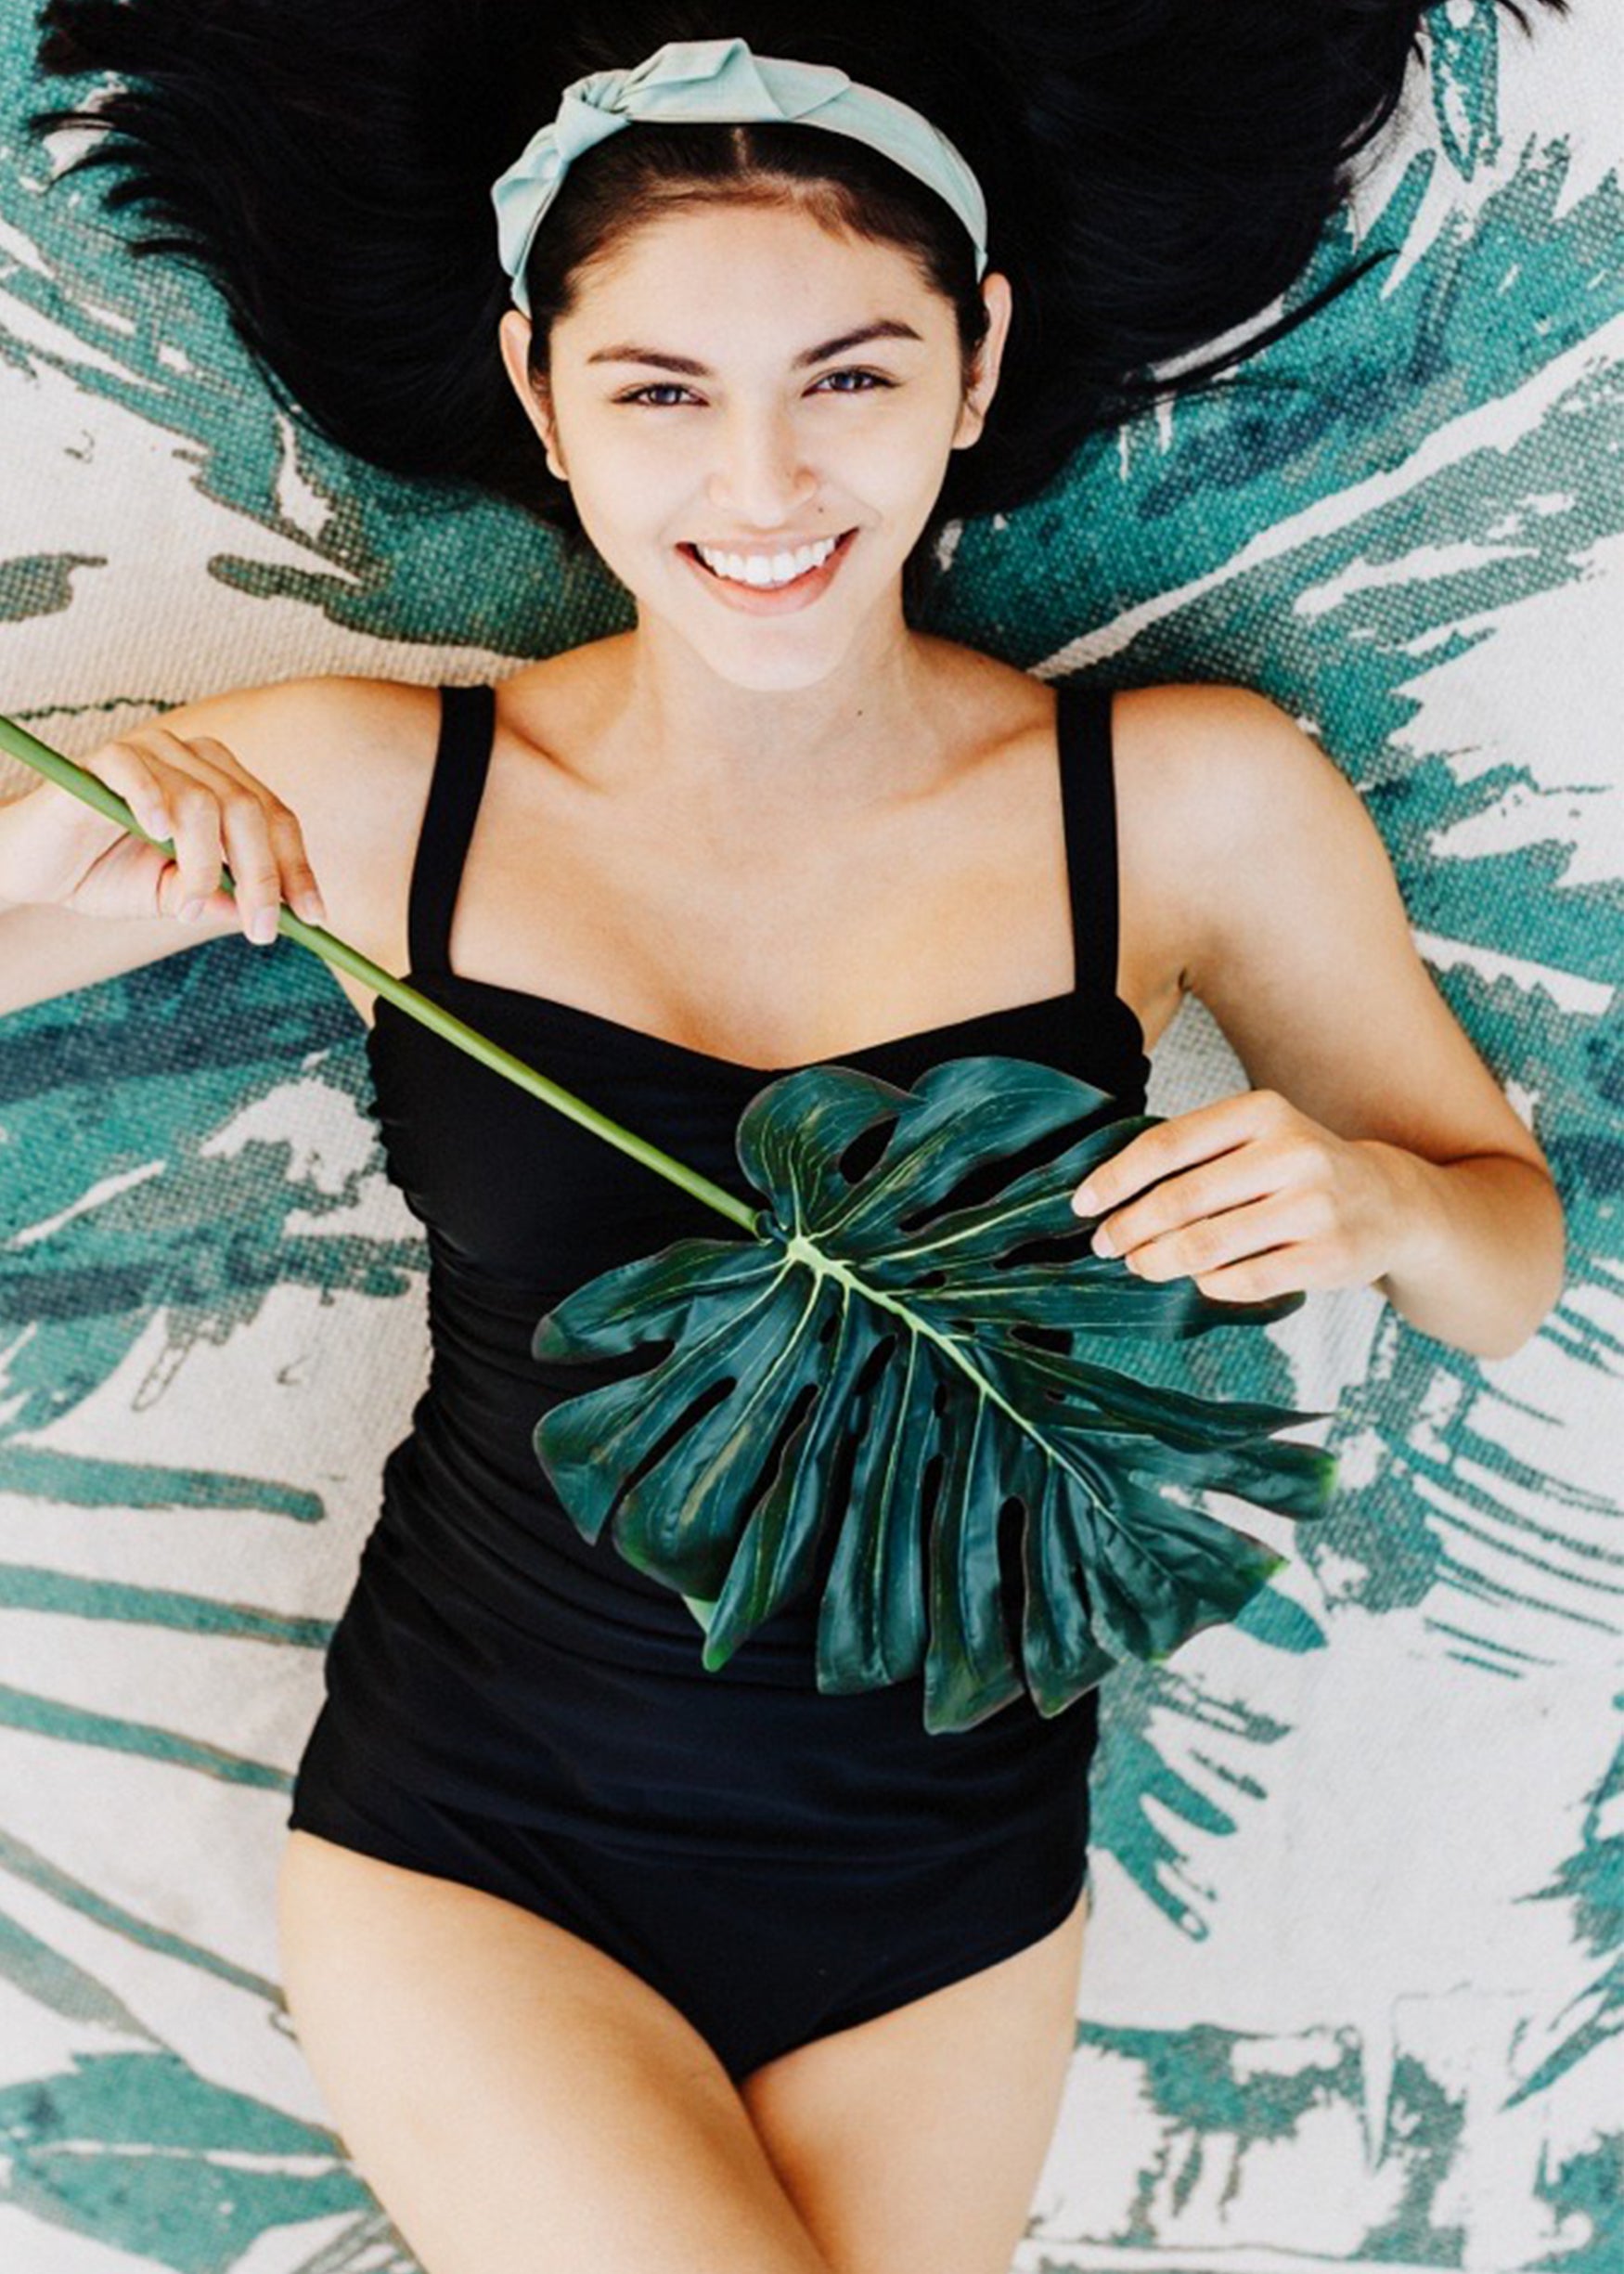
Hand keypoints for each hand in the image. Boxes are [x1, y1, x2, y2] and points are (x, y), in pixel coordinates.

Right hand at [0, 725, 325, 943]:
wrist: (34, 867)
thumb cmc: (104, 874)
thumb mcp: (171, 897)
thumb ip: (216, 898)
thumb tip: (265, 913)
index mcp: (220, 785)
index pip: (275, 819)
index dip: (298, 868)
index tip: (315, 918)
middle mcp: (193, 760)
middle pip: (249, 810)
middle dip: (263, 876)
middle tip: (263, 930)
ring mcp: (150, 753)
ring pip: (201, 801)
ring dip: (202, 864)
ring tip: (186, 906)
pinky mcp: (105, 759)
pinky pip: (138, 772)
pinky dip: (152, 803)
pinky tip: (156, 836)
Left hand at [1069, 1088, 1402, 1303]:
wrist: (1390, 1202)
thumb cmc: (1300, 1170)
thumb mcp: (1258, 1137)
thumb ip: (1196, 1154)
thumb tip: (1109, 1194)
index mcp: (1262, 1112)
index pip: (1168, 1145)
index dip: (1116, 1178)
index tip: (1081, 1205)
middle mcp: (1291, 1152)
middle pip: (1181, 1198)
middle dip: (1130, 1227)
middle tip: (1104, 1245)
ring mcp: (1314, 1206)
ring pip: (1207, 1244)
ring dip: (1159, 1261)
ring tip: (1139, 1266)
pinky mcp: (1328, 1256)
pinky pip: (1244, 1279)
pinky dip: (1209, 1284)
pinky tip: (1198, 1281)